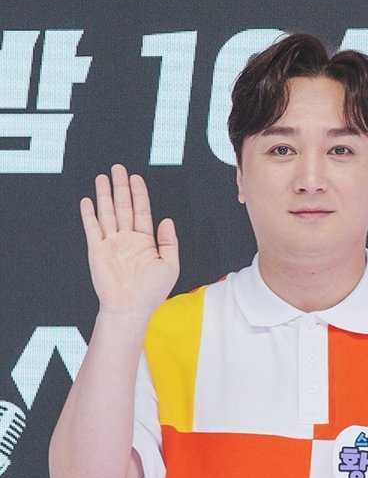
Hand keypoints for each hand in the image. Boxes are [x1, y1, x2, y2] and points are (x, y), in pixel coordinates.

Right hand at [80, 164, 178, 317]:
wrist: (131, 308)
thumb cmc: (152, 293)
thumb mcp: (170, 266)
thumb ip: (169, 242)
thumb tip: (167, 220)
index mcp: (145, 242)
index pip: (142, 212)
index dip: (139, 194)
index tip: (136, 178)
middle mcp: (127, 240)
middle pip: (123, 207)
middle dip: (121, 187)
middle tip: (118, 168)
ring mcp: (111, 244)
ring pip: (107, 213)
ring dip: (105, 195)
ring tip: (103, 177)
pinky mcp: (97, 251)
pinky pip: (92, 228)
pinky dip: (89, 214)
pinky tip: (88, 200)